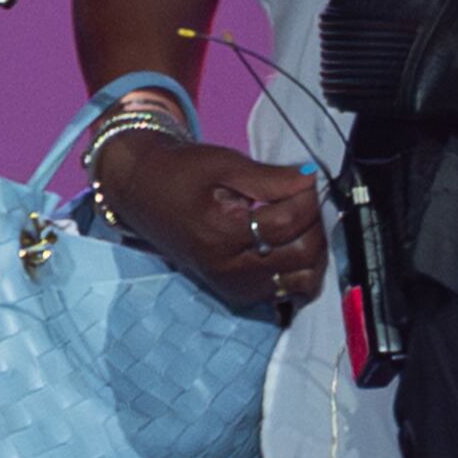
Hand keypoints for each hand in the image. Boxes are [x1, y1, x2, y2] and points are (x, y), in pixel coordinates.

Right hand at [94, 136, 322, 311]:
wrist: (141, 194)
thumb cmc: (179, 174)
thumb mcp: (222, 165)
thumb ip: (270, 178)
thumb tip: (312, 180)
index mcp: (219, 236)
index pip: (288, 223)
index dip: (308, 197)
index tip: (309, 178)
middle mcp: (227, 271)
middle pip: (303, 254)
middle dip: (316, 222)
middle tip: (308, 198)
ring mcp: (234, 287)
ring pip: (303, 279)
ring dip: (315, 248)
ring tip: (302, 220)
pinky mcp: (238, 293)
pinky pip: (288, 289)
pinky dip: (301, 267)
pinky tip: (292, 241)